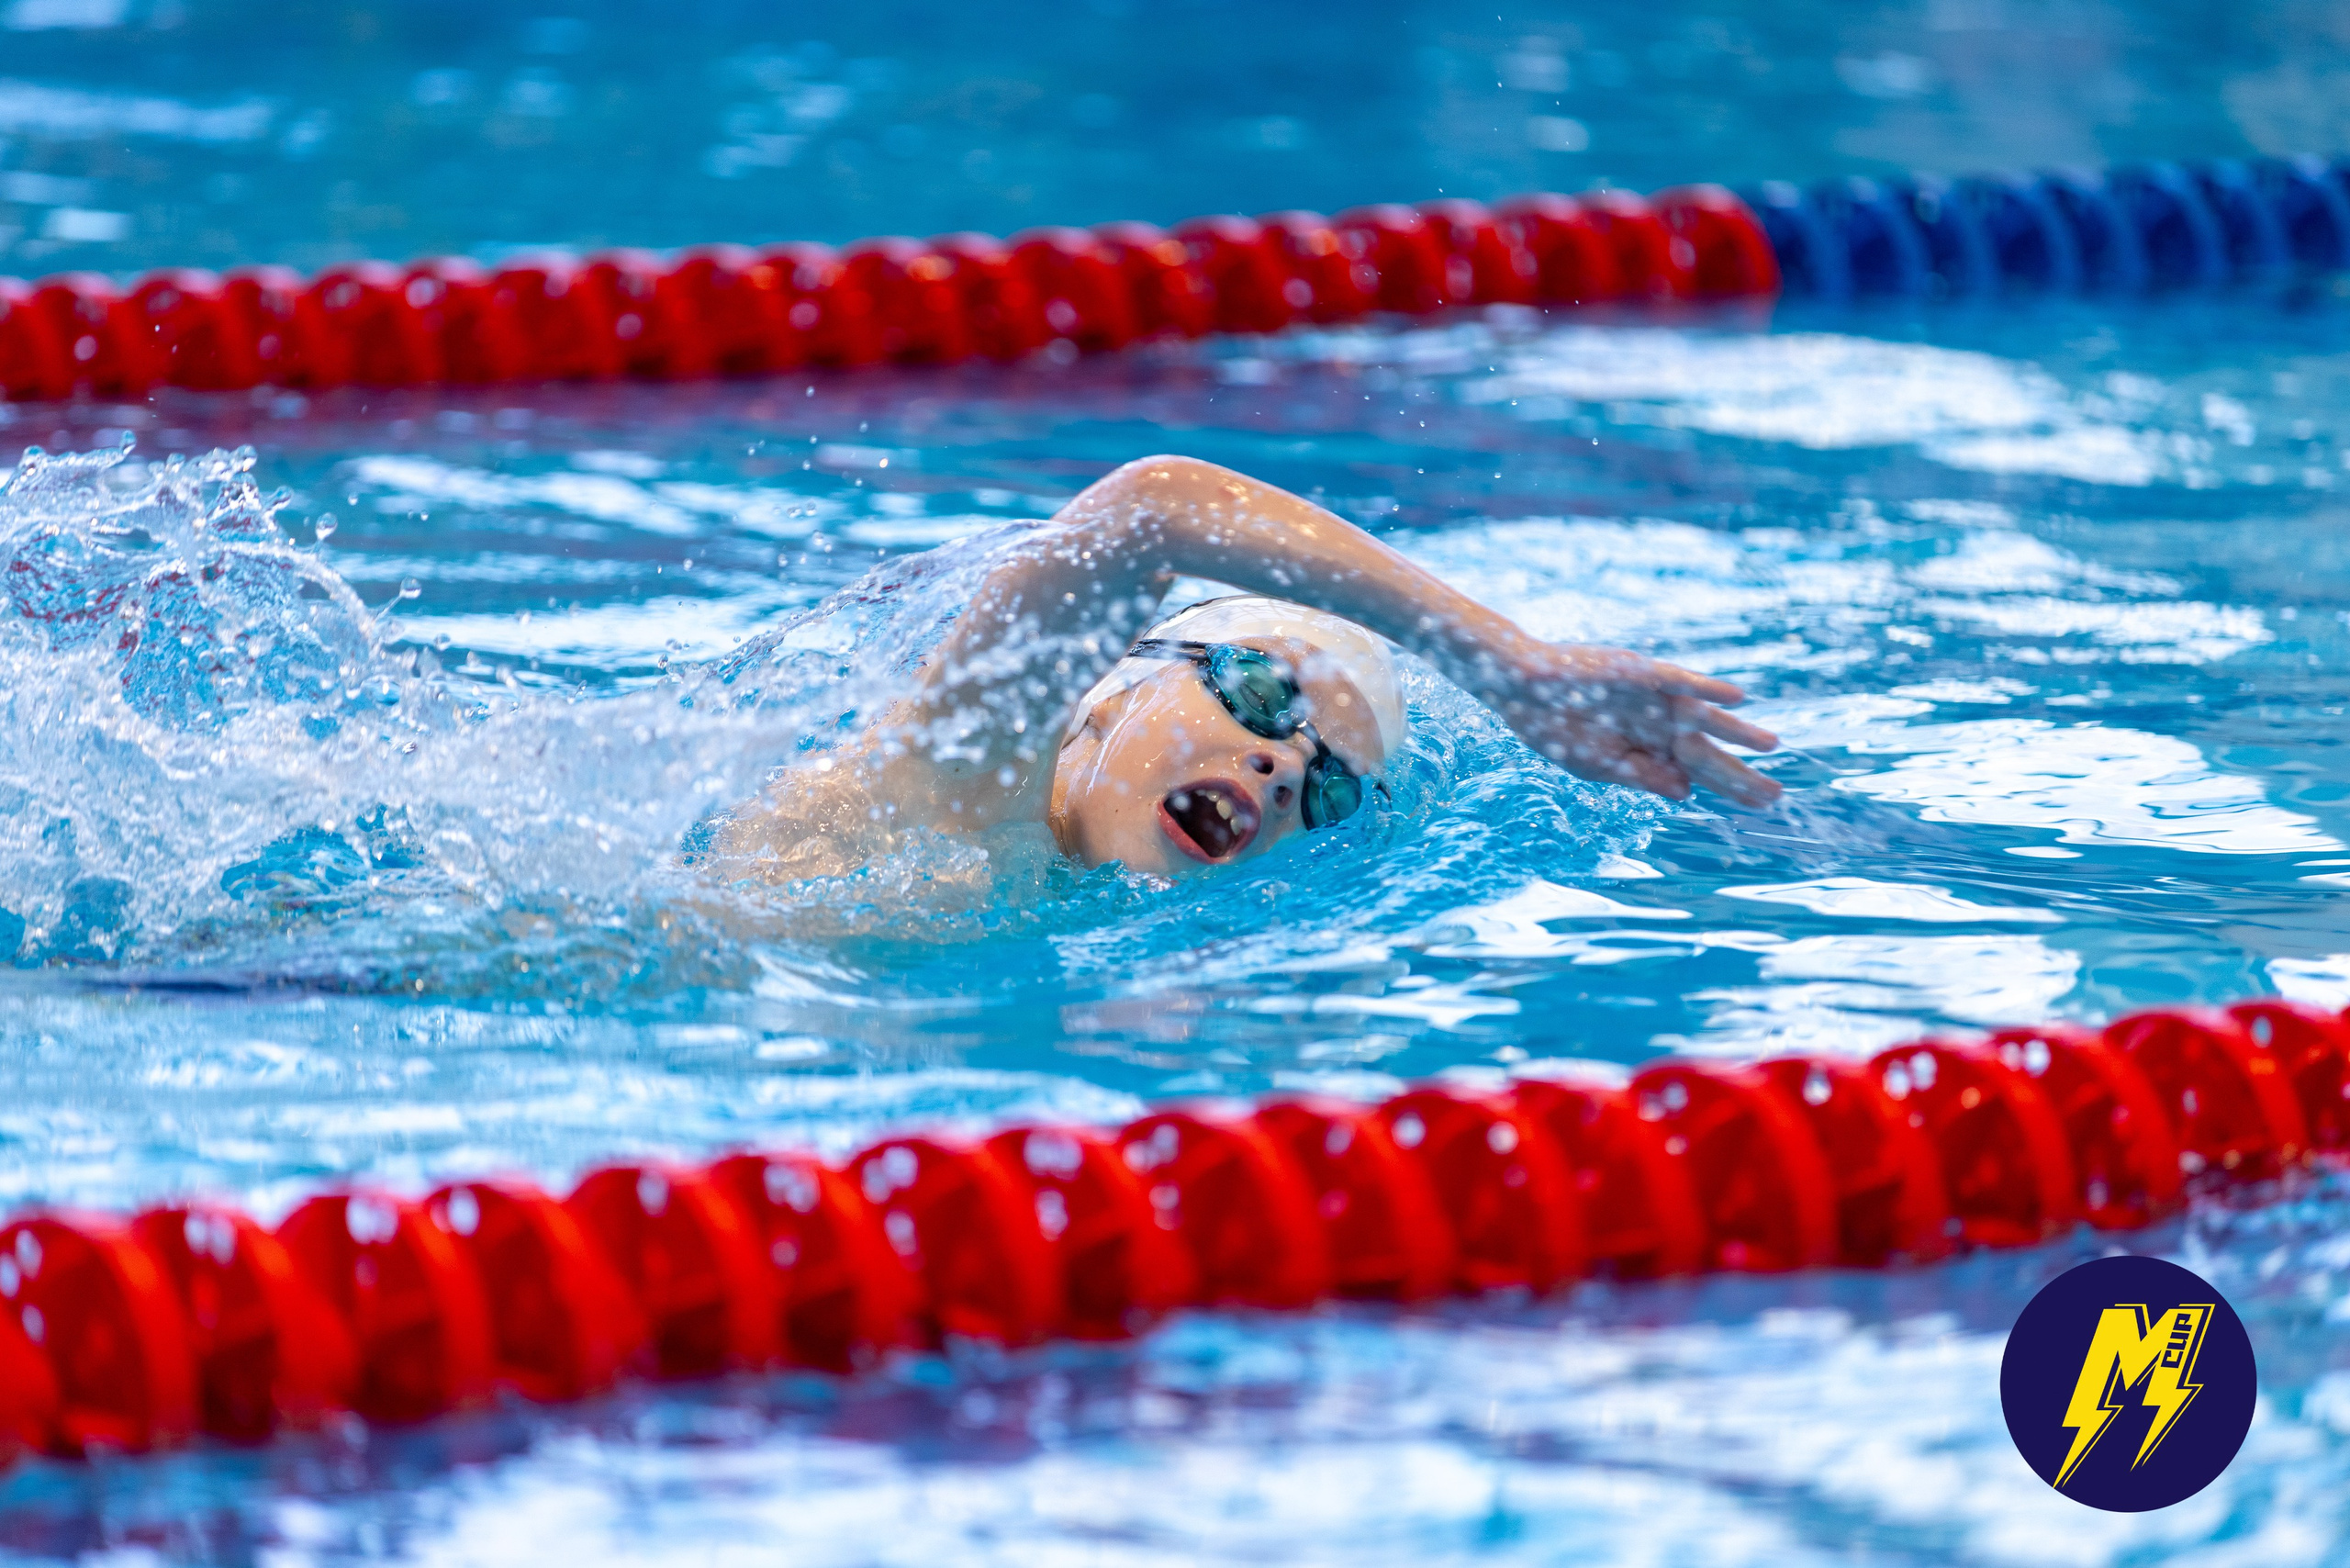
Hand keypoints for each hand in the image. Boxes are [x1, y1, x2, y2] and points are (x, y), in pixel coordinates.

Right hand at [1479, 640, 1781, 807]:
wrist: (1520, 686)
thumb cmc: (1553, 727)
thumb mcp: (1598, 765)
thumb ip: (1642, 776)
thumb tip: (1687, 793)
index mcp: (1647, 749)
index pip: (1698, 773)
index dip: (1729, 788)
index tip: (1760, 807)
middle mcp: (1657, 724)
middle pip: (1708, 753)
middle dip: (1740, 775)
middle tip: (1777, 796)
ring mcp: (1653, 698)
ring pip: (1704, 718)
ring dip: (1736, 731)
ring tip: (1772, 746)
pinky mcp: (1642, 673)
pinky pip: (1682, 681)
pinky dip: (1708, 689)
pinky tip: (1737, 699)